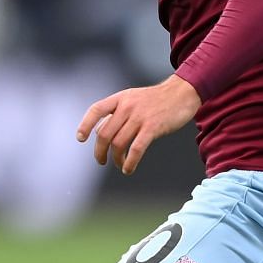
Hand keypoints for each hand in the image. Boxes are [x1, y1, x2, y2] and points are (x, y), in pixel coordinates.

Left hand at [76, 75, 201, 174]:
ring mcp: (140, 117)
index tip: (81, 138)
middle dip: (100, 151)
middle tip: (101, 161)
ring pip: (119, 143)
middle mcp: (127, 107)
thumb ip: (118, 112)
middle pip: (105, 134)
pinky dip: (130, 162)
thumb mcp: (133, 98)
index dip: (85, 125)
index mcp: (120, 98)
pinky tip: (128, 168)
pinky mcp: (152, 128)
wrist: (182, 93)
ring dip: (116, 159)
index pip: (96, 110)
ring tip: (119, 164)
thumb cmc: (157, 99)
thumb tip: (100, 132)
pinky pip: (136, 149)